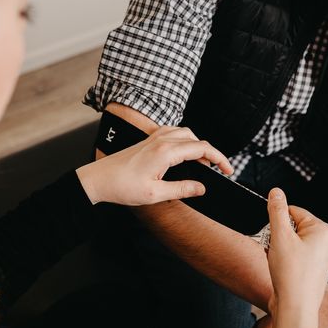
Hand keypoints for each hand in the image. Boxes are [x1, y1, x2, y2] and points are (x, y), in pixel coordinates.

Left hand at [75, 125, 232, 205]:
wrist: (98, 179)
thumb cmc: (122, 187)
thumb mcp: (155, 194)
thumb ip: (182, 189)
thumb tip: (202, 188)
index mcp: (166, 152)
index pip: (202, 149)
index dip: (220, 159)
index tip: (229, 171)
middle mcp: (162, 140)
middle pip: (197, 139)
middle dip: (211, 153)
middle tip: (217, 170)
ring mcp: (154, 137)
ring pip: (185, 133)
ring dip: (197, 145)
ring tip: (201, 163)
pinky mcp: (147, 140)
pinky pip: (173, 132)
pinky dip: (184, 140)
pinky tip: (183, 153)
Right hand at [266, 188, 327, 327]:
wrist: (295, 308)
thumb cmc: (291, 274)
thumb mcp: (280, 236)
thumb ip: (277, 211)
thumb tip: (276, 192)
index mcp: (323, 230)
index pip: (294, 212)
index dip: (277, 221)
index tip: (270, 233)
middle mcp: (327, 243)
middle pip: (294, 228)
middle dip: (278, 237)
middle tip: (274, 249)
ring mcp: (322, 259)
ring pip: (293, 243)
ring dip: (279, 249)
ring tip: (277, 262)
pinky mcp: (315, 272)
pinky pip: (296, 258)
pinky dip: (285, 261)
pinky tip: (280, 271)